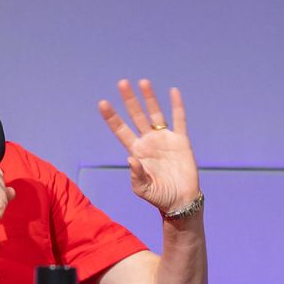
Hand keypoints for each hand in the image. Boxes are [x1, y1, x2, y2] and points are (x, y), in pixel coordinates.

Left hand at [98, 79, 199, 213]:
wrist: (181, 201)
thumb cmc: (159, 197)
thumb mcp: (143, 189)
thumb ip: (136, 175)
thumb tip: (131, 158)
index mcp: (136, 151)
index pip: (120, 130)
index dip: (112, 117)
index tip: (102, 103)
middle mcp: (148, 141)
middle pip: (136, 116)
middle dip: (129, 100)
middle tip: (122, 83)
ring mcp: (164, 139)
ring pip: (155, 114)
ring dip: (149, 98)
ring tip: (143, 82)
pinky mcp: (181, 141)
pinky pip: (179, 120)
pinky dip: (176, 106)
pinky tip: (173, 92)